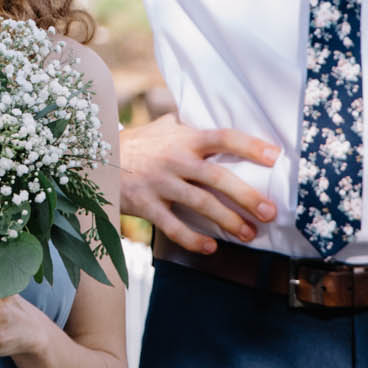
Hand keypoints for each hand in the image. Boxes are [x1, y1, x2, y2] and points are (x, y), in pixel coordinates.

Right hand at [118, 115, 279, 252]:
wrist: (92, 159)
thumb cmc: (134, 145)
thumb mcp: (159, 129)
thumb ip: (183, 126)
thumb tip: (201, 120)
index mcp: (184, 138)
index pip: (223, 137)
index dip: (250, 146)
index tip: (275, 156)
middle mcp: (175, 159)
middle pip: (218, 176)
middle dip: (246, 196)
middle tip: (269, 211)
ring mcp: (160, 183)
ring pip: (201, 204)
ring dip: (228, 221)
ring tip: (249, 234)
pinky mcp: (145, 205)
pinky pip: (173, 226)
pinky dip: (193, 239)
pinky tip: (211, 247)